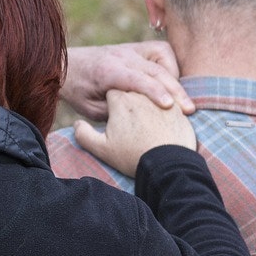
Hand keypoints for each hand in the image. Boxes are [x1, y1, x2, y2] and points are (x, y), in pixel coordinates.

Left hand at [60, 42, 194, 119]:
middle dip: (175, 90)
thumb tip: (139, 116)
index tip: (170, 106)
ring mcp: (130, 49)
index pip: (136, 79)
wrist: (67, 64)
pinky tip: (172, 84)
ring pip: (163, 55)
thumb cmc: (77, 90)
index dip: (155, 92)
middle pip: (155, 70)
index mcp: (107, 71)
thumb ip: (114, 111)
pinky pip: (161, 51)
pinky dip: (171, 65)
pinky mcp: (136, 48)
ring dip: (176, 76)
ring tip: (183, 100)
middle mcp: (121, 56)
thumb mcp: (89, 108)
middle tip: (189, 110)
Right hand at [72, 90, 196, 175]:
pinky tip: (162, 126)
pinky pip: (170, 104)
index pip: (112, 91)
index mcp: (120, 100)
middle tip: (129, 122)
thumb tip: (77, 124)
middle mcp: (141, 94)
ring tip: (147, 126)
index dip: (112, 103)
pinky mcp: (178, 109)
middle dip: (129, 102)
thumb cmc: (132, 156)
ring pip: (152, 96)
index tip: (113, 115)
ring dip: (148, 105)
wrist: (166, 165)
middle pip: (132, 90)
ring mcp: (161, 99)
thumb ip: (83, 135)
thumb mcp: (102, 149)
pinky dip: (165, 112)